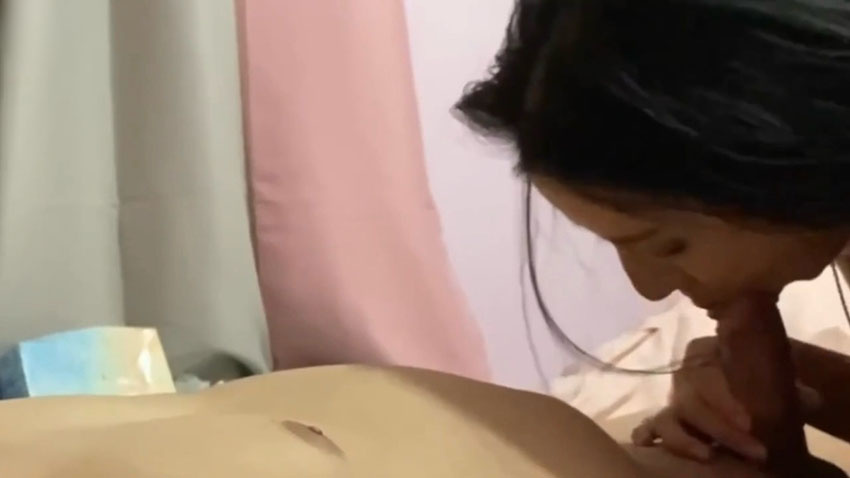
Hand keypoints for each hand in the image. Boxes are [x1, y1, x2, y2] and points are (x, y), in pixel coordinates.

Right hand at [630, 336, 821, 461]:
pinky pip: (651, 426)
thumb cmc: (757, 380)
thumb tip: (809, 399)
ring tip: (709, 455)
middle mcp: (685, 375)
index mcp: (705, 354)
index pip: (708, 374)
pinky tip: (646, 444)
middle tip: (754, 450)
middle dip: (721, 426)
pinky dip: (647, 434)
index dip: (726, 401)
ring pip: (669, 416)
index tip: (750, 423)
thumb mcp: (775, 380)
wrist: (745, 389)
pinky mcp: (666, 420)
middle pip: (691, 399)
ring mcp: (673, 398)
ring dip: (685, 439)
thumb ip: (789, 390)